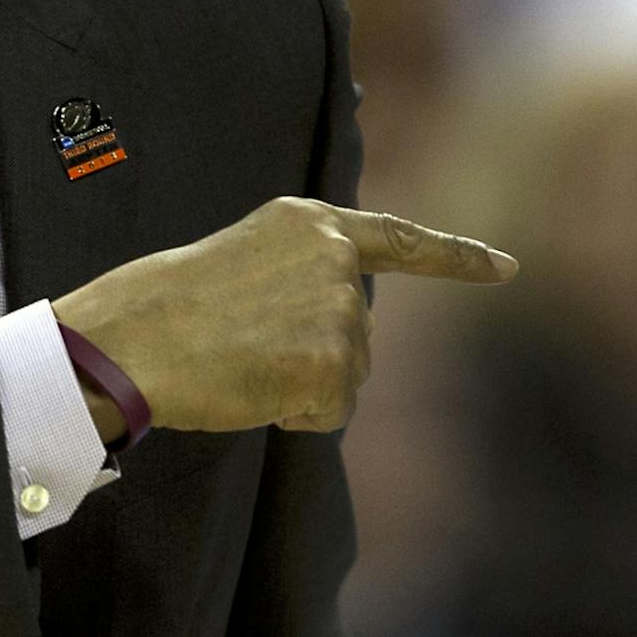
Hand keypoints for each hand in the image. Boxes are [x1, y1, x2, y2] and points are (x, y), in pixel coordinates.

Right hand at [51, 196, 515, 435]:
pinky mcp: (331, 364)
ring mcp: (337, 310)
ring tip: (240, 361)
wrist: (131, 338)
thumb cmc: (166, 305)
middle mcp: (335, 257)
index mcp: (311, 221)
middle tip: (243, 345)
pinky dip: (293, 415)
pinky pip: (328, 414)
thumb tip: (343, 328)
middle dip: (315, 358)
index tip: (505, 267)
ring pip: (346, 378)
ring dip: (300, 386)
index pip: (400, 239)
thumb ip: (304, 274)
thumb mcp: (246, 259)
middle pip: (359, 336)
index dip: (456, 257)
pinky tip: (251, 387)